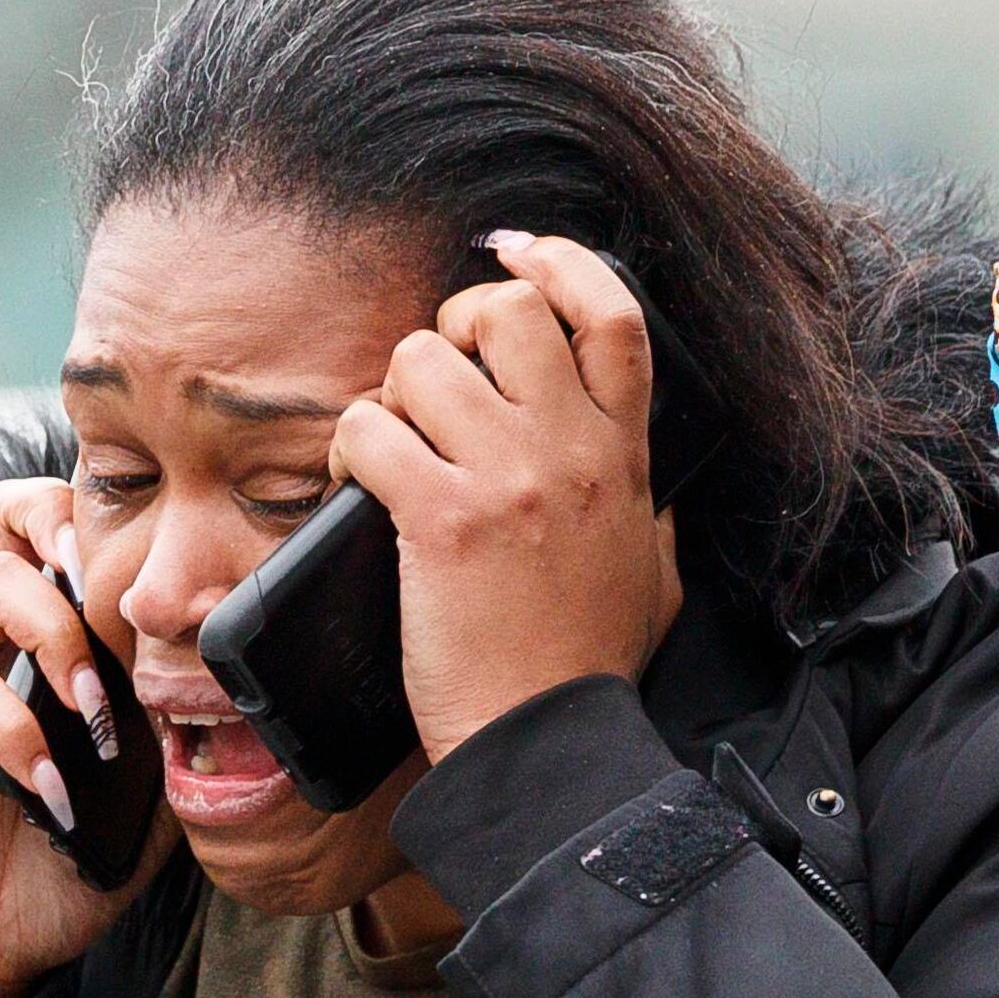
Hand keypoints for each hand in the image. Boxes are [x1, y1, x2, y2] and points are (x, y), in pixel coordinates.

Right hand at [0, 477, 166, 997]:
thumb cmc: (56, 871)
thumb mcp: (148, 806)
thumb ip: (182, 746)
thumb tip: (251, 711)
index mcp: (48, 645)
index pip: (70, 535)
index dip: (115, 530)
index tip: (171, 592)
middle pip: (10, 513)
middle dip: (67, 527)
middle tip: (111, 594)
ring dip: (59, 641)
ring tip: (95, 717)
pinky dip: (18, 735)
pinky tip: (50, 791)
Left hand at [329, 232, 678, 763]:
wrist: (548, 746)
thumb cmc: (587, 666)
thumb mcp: (651, 570)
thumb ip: (643, 508)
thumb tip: (641, 487)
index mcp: (622, 453)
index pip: (611, 313)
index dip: (560, 262)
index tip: (517, 251)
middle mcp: (572, 448)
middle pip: (505, 310)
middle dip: (452, 331)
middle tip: (433, 390)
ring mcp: (509, 478)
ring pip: (421, 360)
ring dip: (390, 400)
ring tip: (392, 455)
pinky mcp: (442, 518)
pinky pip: (368, 428)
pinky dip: (347, 451)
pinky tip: (355, 491)